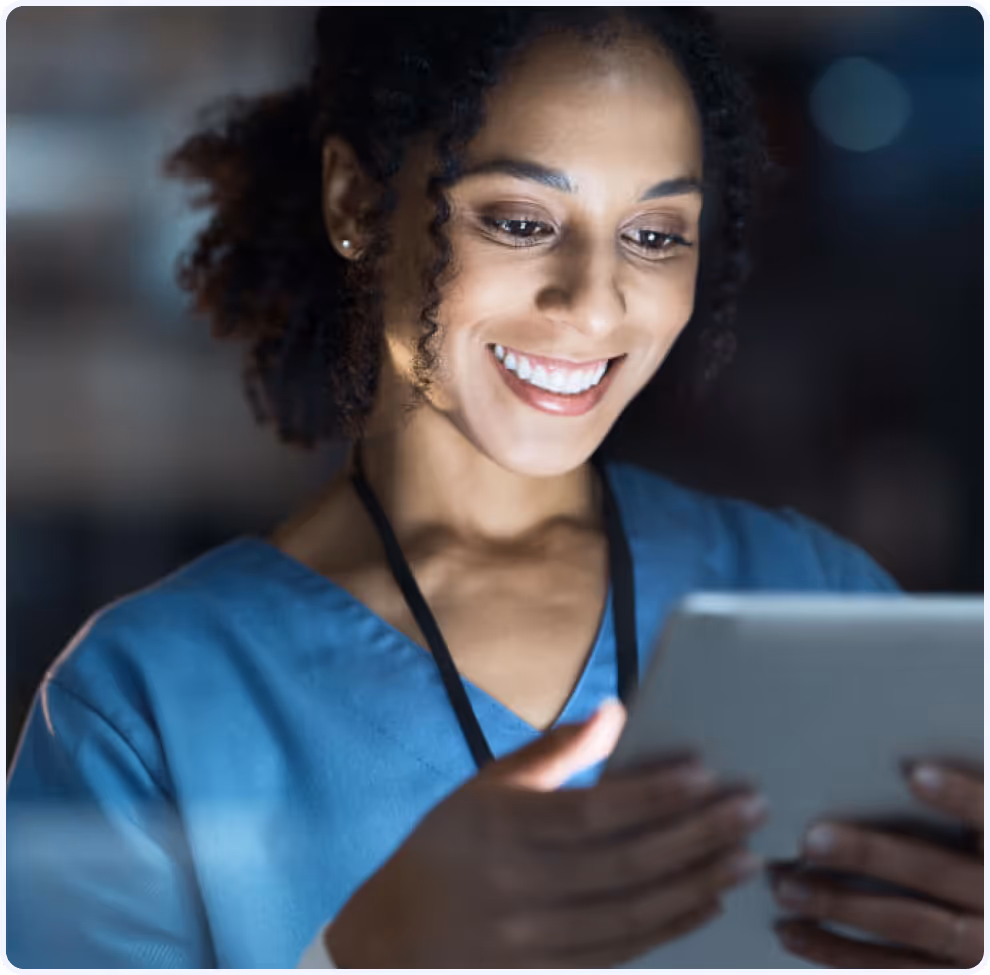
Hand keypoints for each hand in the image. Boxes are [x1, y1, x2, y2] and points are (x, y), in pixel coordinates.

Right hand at [327, 701, 766, 966]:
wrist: (394, 938)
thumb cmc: (444, 847)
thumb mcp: (485, 785)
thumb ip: (552, 751)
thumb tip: (615, 712)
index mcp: (505, 827)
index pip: (595, 811)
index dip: (654, 793)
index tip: (706, 773)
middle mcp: (522, 886)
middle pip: (627, 863)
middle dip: (696, 835)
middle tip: (750, 810)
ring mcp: (536, 938)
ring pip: (635, 913)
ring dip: (696, 883)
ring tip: (743, 855)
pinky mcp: (548, 972)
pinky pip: (622, 952)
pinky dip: (670, 927)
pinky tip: (706, 902)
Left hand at [772, 761, 983, 967]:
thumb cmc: (979, 862)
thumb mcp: (984, 834)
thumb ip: (963, 807)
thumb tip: (901, 768)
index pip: (988, 815)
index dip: (959, 797)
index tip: (917, 776)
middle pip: (934, 873)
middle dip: (870, 856)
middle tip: (812, 841)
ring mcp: (981, 950)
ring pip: (909, 925)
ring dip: (842, 907)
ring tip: (787, 889)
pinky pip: (894, 969)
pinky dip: (839, 953)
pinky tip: (796, 934)